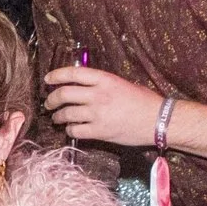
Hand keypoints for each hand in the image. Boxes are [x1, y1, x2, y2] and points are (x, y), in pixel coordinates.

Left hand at [42, 64, 165, 148]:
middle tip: (48, 103)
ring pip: (67, 114)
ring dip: (58, 116)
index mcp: (105, 79)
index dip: (56, 75)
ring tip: (56, 118)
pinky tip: (71, 129)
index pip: (73, 73)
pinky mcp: (100, 131)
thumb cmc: (144, 101)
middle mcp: (98, 95)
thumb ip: (102, 83)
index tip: (48, 79)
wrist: (158, 121)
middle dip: (52, 99)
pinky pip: (76, 130)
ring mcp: (98, 114)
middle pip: (64, 94)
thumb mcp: (122, 83)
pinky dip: (69, 130)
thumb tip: (83, 86)